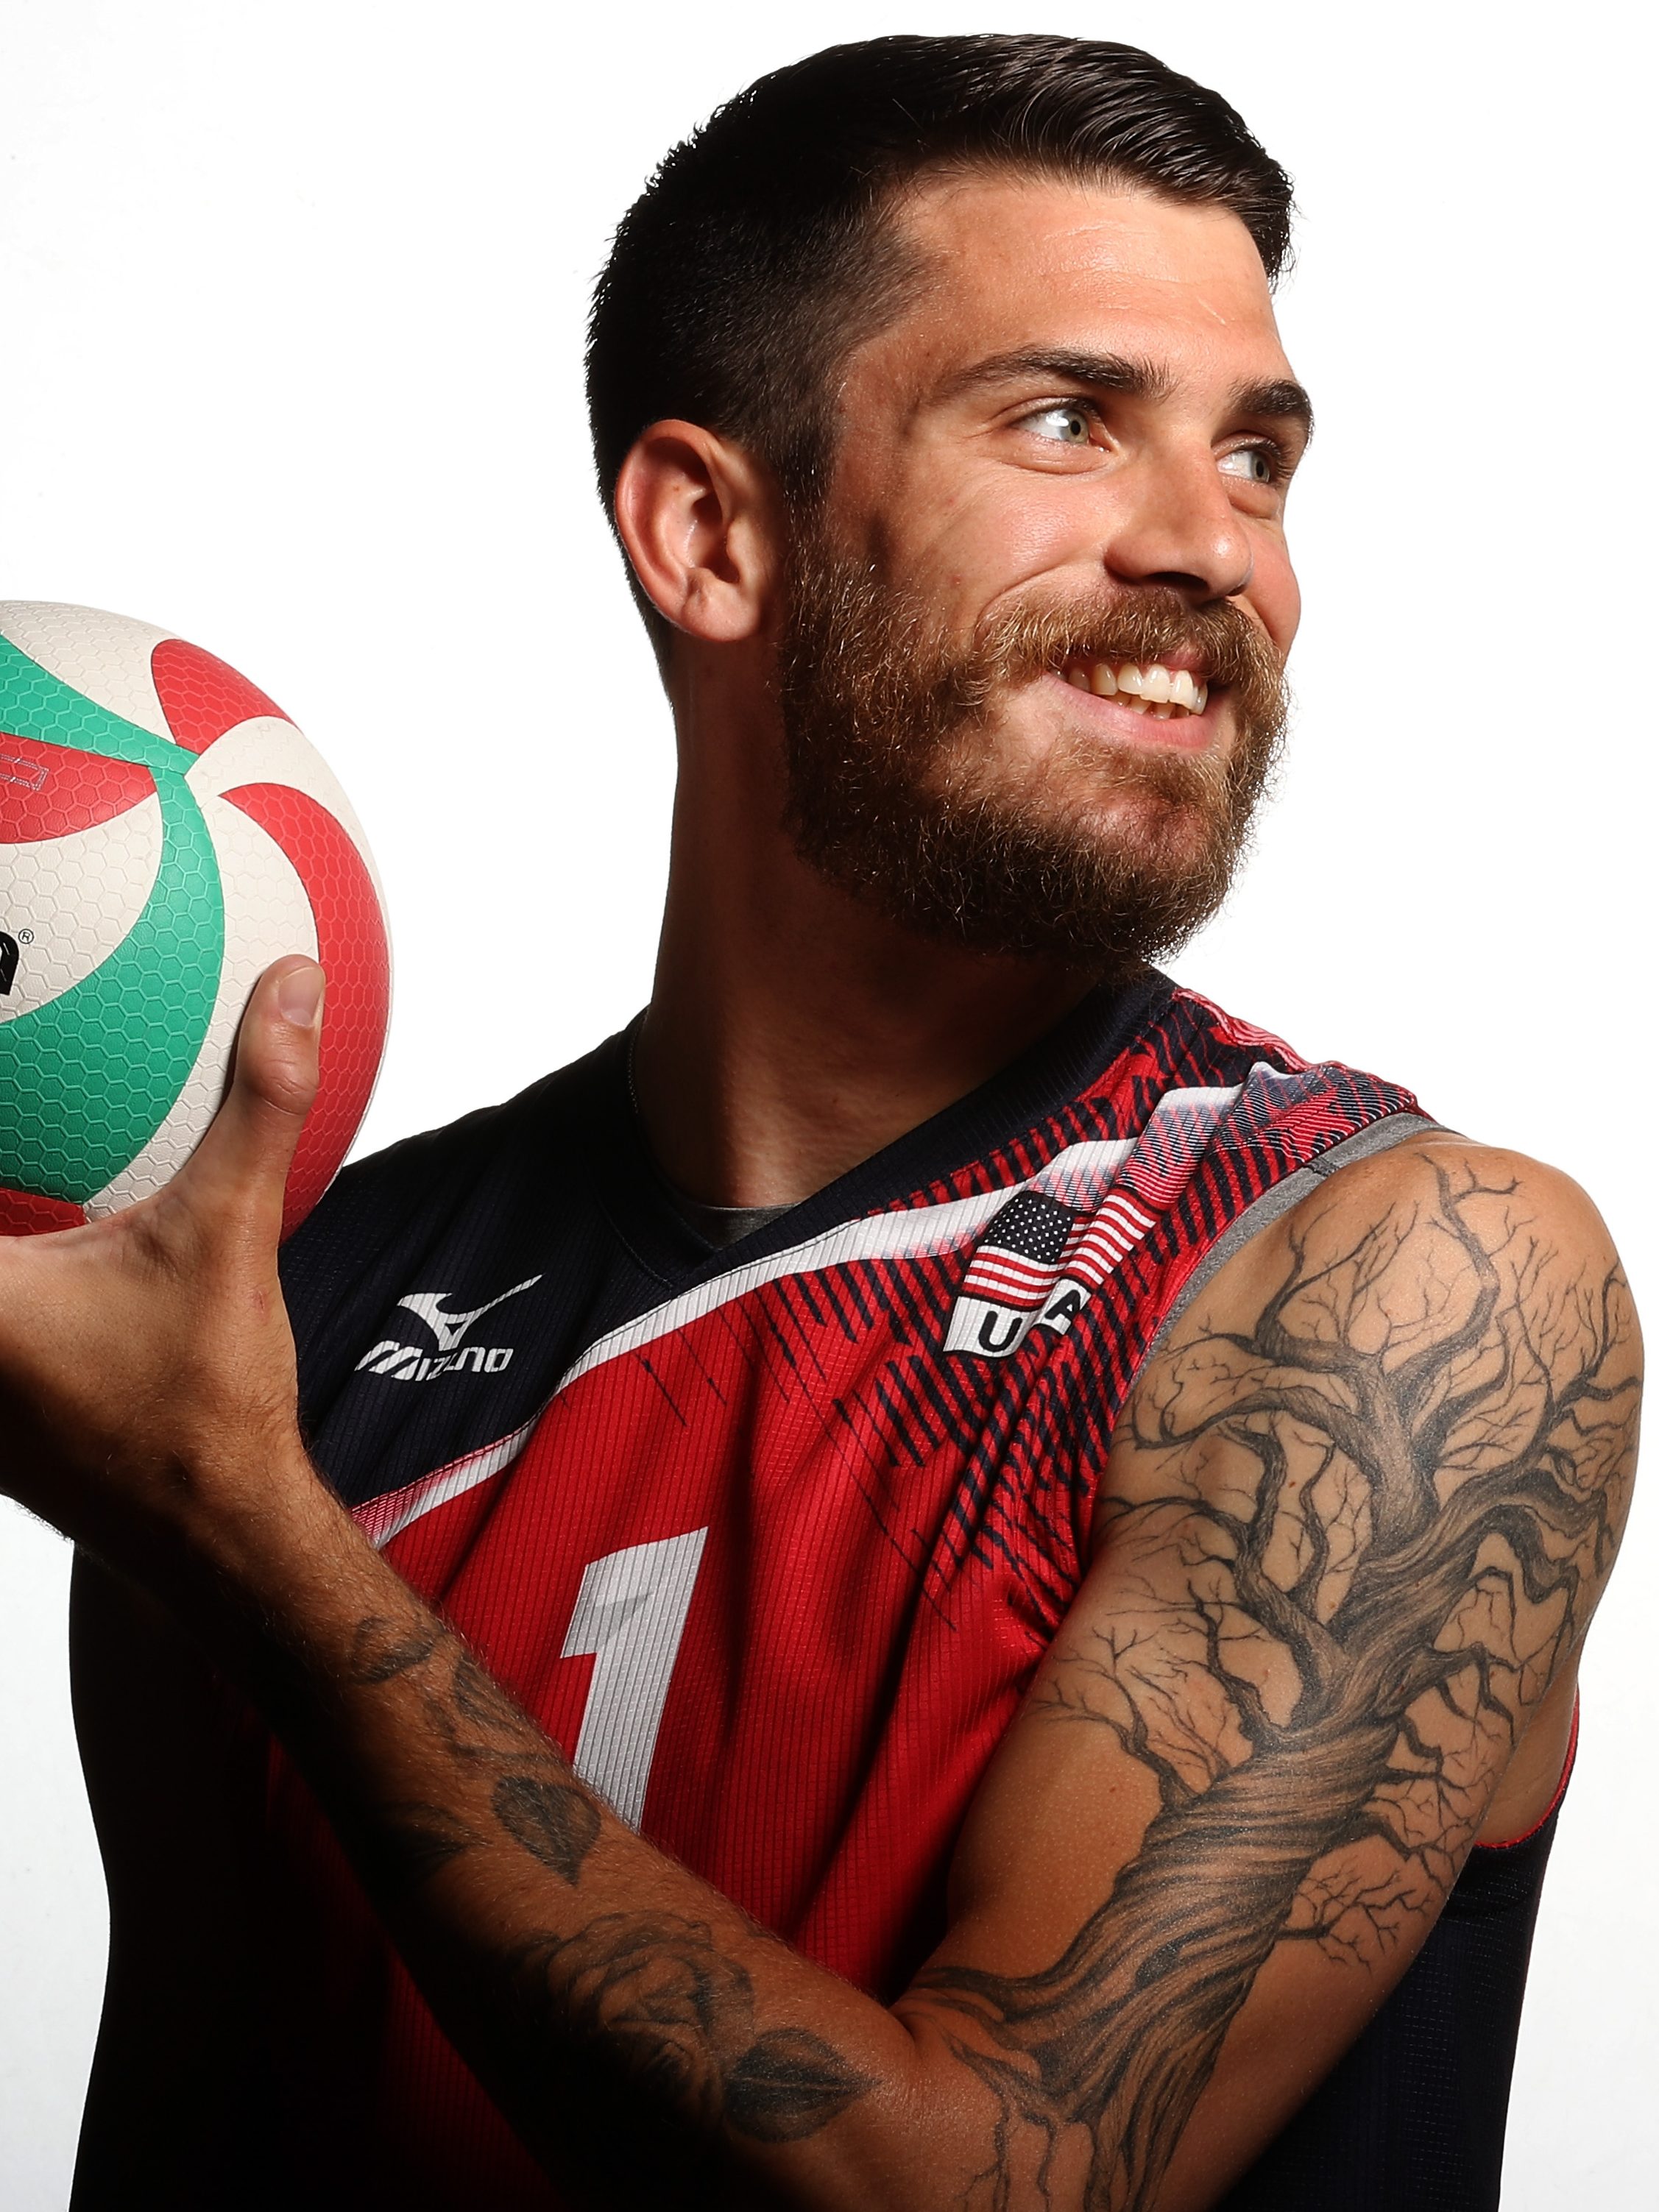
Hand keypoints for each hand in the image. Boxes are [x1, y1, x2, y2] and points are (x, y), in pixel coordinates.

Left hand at [0, 957, 325, 1580]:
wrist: (216, 1531)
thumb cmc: (206, 1401)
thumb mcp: (231, 1231)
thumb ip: (257, 1102)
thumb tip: (292, 988)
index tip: (1, 1033)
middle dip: (7, 1183)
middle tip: (28, 1143)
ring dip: (9, 1238)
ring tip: (34, 1203)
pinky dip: (18, 1281)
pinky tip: (40, 1256)